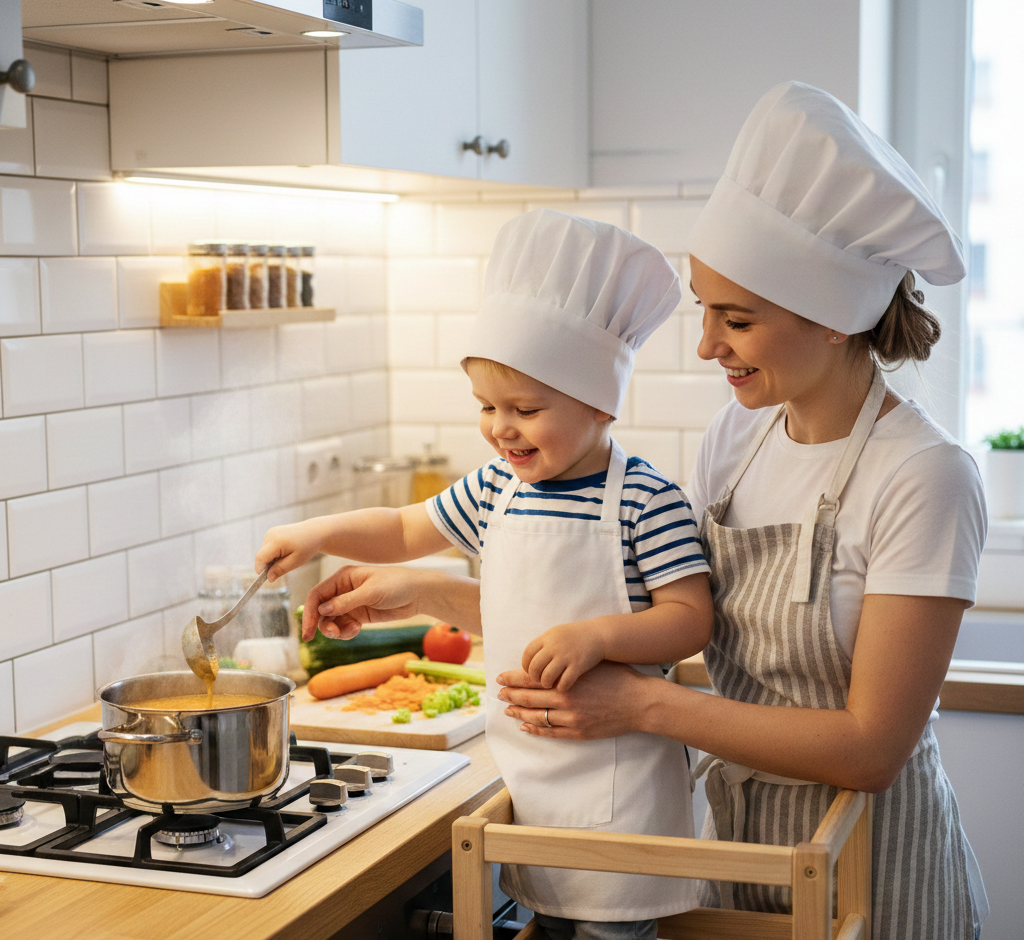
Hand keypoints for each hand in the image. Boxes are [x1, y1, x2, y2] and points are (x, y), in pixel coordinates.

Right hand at [255, 520, 326, 582]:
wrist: (314, 532)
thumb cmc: (307, 546)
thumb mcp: (295, 561)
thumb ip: (280, 569)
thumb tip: (268, 578)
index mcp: (276, 541)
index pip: (260, 558)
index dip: (260, 569)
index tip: (265, 579)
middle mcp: (270, 535)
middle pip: (261, 556)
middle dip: (268, 564)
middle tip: (284, 566)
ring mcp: (270, 532)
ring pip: (264, 552)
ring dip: (272, 558)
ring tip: (288, 556)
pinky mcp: (271, 532)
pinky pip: (268, 547)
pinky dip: (274, 552)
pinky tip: (285, 551)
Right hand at [302, 565, 435, 640]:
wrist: (418, 594)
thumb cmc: (397, 584)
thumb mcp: (371, 592)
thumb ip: (346, 602)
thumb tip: (322, 610)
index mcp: (343, 577)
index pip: (317, 595)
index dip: (309, 612)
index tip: (308, 631)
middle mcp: (343, 590)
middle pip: (321, 610)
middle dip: (323, 624)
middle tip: (333, 635)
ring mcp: (350, 604)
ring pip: (331, 621)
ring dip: (335, 630)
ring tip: (350, 631)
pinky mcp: (359, 616)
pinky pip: (343, 627)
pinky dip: (345, 632)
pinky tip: (356, 630)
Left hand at [496, 661, 653, 738]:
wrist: (640, 702)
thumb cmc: (618, 678)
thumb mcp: (591, 666)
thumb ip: (568, 667)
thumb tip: (548, 663)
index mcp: (566, 681)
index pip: (531, 680)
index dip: (513, 679)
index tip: (500, 678)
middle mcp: (565, 700)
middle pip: (529, 699)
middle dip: (511, 696)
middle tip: (498, 693)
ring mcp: (571, 719)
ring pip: (537, 718)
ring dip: (519, 714)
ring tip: (508, 710)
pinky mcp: (579, 732)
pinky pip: (551, 733)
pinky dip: (536, 730)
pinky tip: (526, 727)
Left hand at [521, 622, 604, 690]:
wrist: (598, 634)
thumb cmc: (574, 636)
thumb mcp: (555, 634)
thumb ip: (542, 646)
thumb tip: (526, 661)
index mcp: (547, 637)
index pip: (527, 654)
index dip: (526, 665)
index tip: (530, 671)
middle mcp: (554, 646)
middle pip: (534, 667)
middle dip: (534, 677)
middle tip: (539, 680)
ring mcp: (566, 656)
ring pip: (546, 677)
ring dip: (546, 683)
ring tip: (549, 684)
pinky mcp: (578, 666)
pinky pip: (564, 682)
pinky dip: (560, 687)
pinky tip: (562, 686)